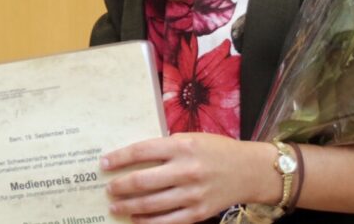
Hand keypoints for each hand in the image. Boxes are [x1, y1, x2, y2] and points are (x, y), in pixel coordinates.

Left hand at [103, 133, 278, 223]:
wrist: (250, 170)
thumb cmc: (216, 151)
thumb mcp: (190, 139)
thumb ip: (164, 148)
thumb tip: (130, 158)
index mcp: (182, 146)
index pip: (141, 152)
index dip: (118, 158)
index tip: (103, 164)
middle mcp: (187, 170)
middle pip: (142, 181)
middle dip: (120, 187)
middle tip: (108, 190)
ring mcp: (193, 193)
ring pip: (151, 204)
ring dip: (128, 206)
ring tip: (115, 206)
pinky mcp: (200, 212)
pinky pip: (168, 221)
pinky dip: (148, 222)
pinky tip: (136, 219)